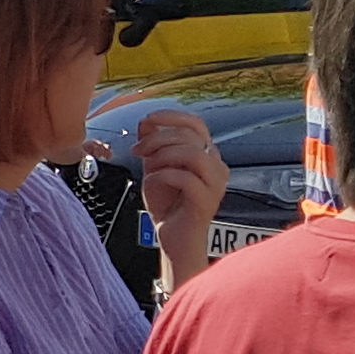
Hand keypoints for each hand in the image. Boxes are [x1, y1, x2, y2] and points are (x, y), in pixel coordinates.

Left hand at [131, 109, 226, 244]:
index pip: (195, 123)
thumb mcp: (154, 167)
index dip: (171, 116)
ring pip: (192, 154)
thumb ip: (153, 145)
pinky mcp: (207, 200)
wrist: (172, 237)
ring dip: (163, 156)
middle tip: (138, 150)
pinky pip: (186, 178)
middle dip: (157, 139)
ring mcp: (215, 184)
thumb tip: (147, 122)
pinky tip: (153, 182)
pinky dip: (163, 176)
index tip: (147, 119)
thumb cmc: (167, 205)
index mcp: (206, 154)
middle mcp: (216, 166)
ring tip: (149, 168)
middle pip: (189, 136)